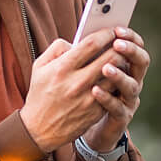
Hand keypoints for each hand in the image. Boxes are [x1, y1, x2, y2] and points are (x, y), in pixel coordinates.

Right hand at [20, 27, 139, 153]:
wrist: (39, 129)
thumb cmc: (40, 94)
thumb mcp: (39, 67)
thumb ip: (56, 48)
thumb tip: (75, 42)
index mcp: (62, 68)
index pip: (91, 44)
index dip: (105, 34)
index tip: (111, 30)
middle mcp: (77, 82)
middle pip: (109, 57)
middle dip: (119, 46)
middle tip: (121, 43)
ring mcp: (88, 98)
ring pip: (116, 74)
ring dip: (121, 64)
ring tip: (119, 59)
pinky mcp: (96, 111)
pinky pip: (114, 91)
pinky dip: (117, 82)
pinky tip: (115, 77)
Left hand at [81, 28, 148, 152]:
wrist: (84, 125)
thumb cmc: (85, 92)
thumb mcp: (85, 70)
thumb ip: (88, 54)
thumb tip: (81, 36)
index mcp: (126, 65)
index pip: (136, 46)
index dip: (131, 37)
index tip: (118, 29)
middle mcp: (132, 81)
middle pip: (141, 62)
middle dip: (131, 51)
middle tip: (117, 44)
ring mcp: (129, 100)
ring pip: (131, 86)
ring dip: (120, 75)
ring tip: (105, 68)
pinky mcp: (121, 118)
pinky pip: (117, 108)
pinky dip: (107, 98)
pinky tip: (95, 90)